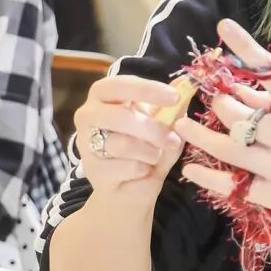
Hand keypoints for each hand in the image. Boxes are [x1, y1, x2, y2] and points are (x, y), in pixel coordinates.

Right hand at [74, 74, 185, 204]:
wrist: (132, 188)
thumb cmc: (148, 148)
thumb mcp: (165, 125)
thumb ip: (172, 106)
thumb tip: (184, 82)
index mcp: (104, 96)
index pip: (119, 85)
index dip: (147, 89)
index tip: (174, 98)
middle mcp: (88, 115)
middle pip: (119, 116)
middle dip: (153, 129)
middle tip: (173, 140)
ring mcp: (85, 143)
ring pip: (122, 144)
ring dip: (150, 152)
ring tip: (157, 156)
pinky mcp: (91, 170)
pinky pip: (124, 167)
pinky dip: (142, 169)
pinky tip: (143, 171)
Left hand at [176, 19, 270, 262]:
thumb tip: (243, 86)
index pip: (269, 70)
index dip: (244, 46)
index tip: (222, 26)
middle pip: (237, 111)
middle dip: (220, 102)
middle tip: (214, 99)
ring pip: (225, 146)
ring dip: (198, 135)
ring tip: (180, 125)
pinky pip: (230, 184)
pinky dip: (207, 177)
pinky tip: (190, 169)